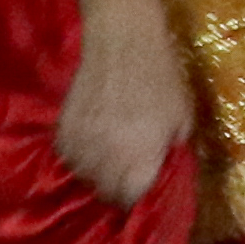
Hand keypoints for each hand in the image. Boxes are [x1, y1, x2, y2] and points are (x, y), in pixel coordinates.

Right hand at [53, 30, 192, 207]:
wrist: (123, 41)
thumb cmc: (162, 80)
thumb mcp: (183, 121)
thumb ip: (172, 155)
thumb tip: (165, 175)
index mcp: (136, 163)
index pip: (130, 202)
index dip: (138, 197)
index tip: (144, 188)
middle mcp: (103, 162)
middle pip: (105, 194)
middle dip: (118, 189)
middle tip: (130, 172)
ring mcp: (78, 147)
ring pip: (84, 177)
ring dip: (97, 173)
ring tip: (112, 155)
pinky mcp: (61, 131)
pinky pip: (69, 157)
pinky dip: (80, 155)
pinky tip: (94, 141)